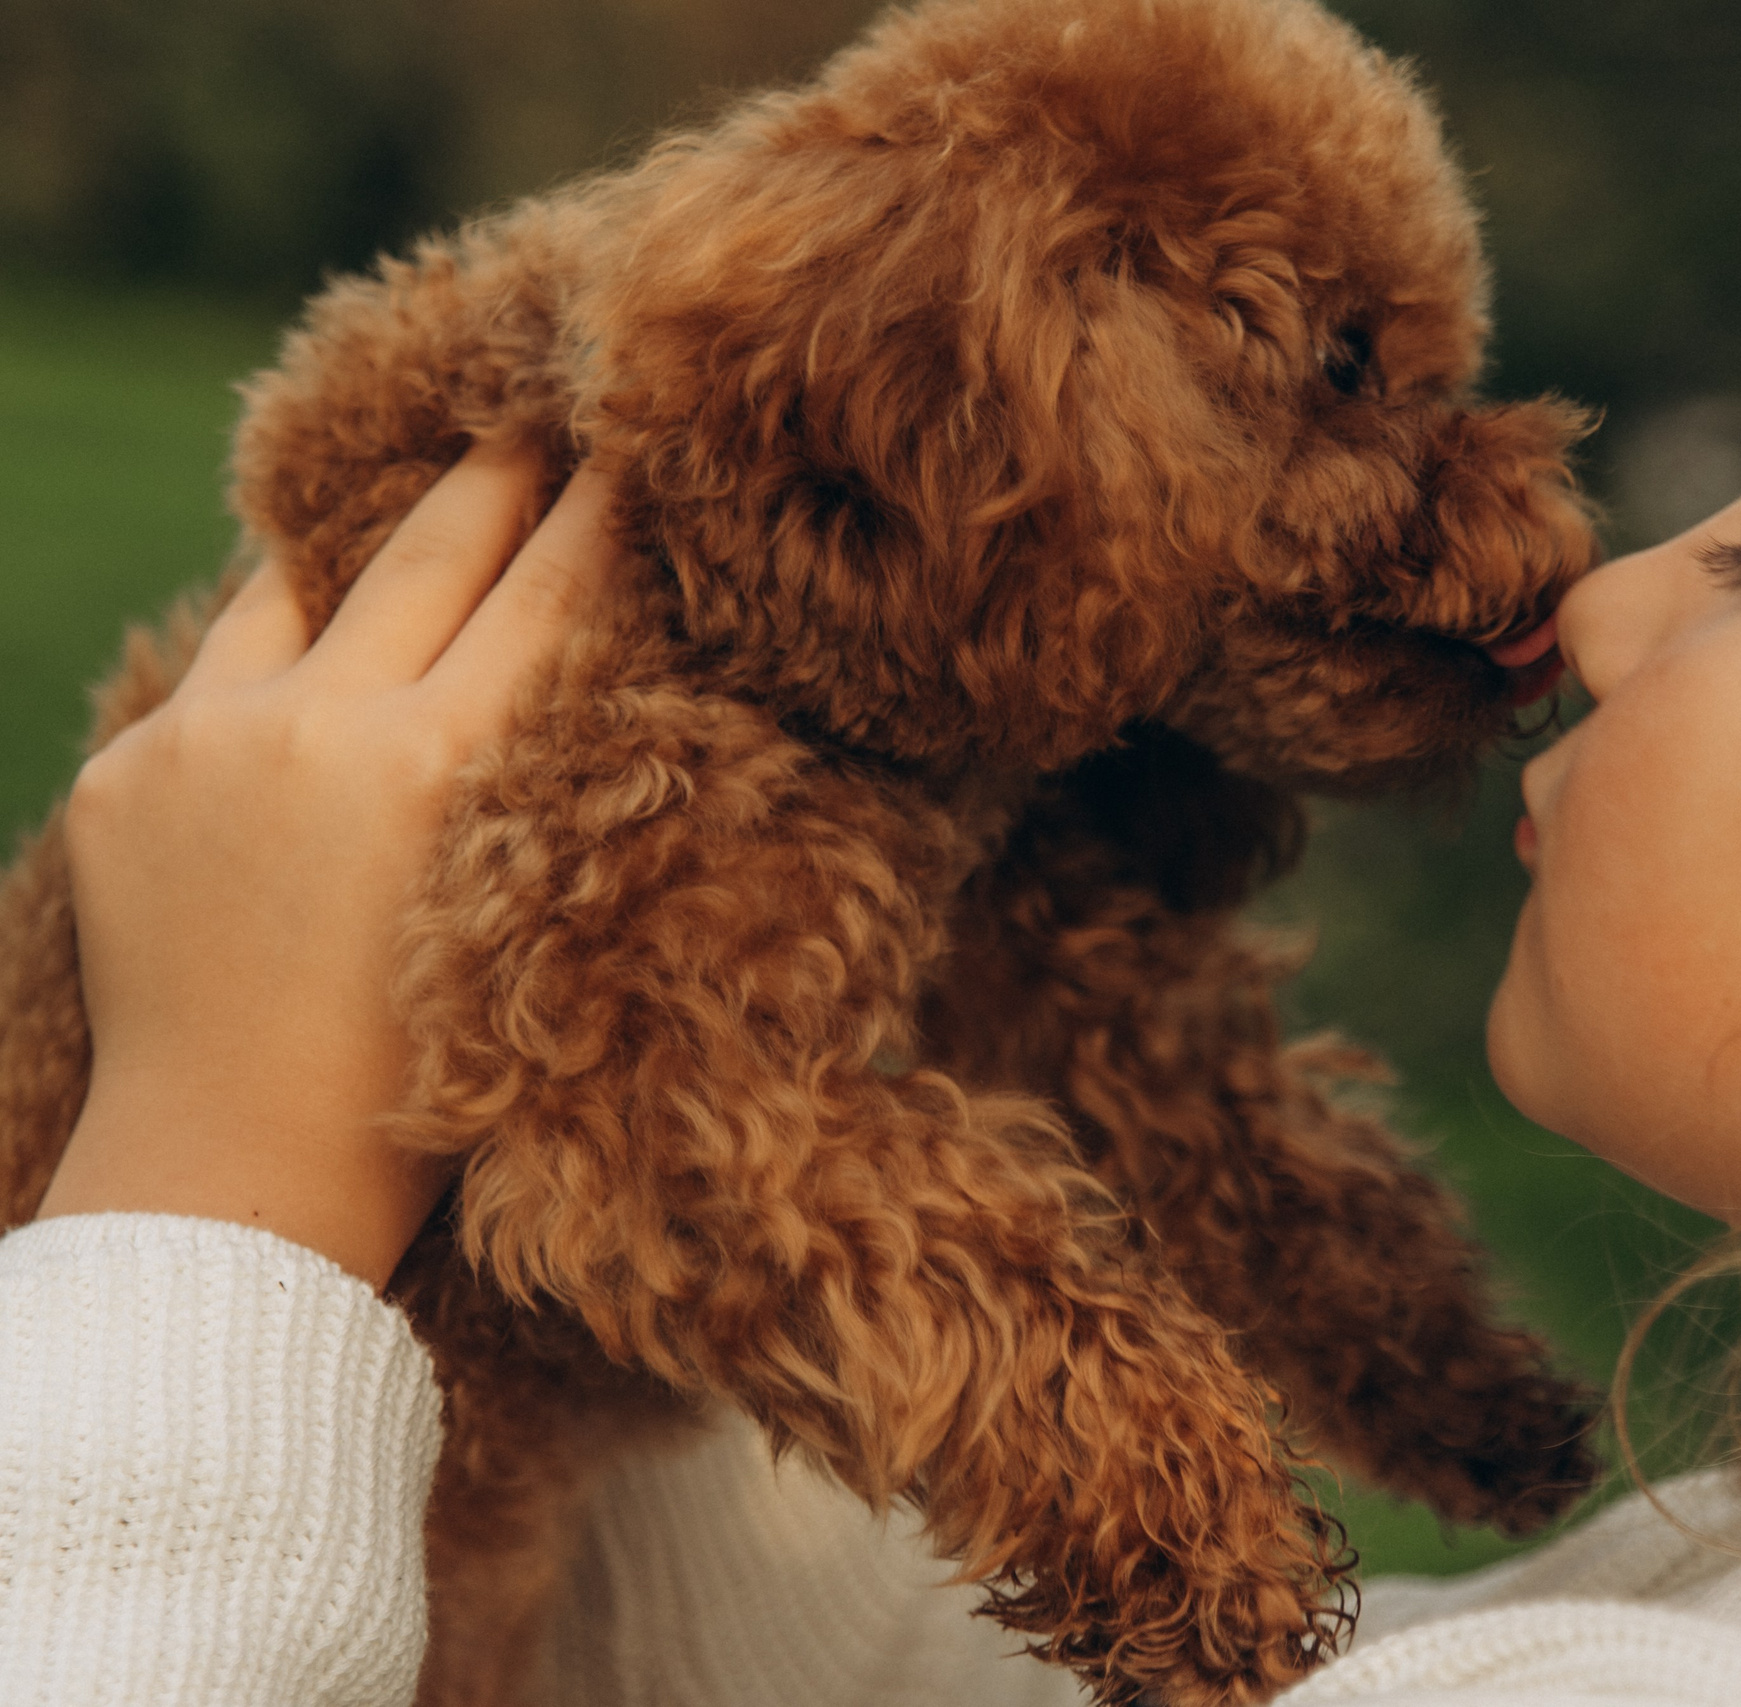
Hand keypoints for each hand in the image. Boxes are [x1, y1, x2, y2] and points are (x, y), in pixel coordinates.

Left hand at [37, 442, 621, 1287]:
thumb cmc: (418, 1084)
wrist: (234, 1182)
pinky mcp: (125, 778)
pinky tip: (303, 661)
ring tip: (406, 518)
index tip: (636, 446)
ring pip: (300, 589)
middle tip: (539, 414)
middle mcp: (320, 727)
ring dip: (364, 552)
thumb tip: (552, 667)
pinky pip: (213, 673)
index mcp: (439, 769)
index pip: (547, 593)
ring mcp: (205, 743)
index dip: (600, 511)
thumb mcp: (515, 912)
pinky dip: (271, 659)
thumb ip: (528, 779)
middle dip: (498, 473)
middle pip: (432, 549)